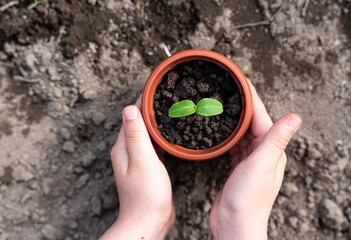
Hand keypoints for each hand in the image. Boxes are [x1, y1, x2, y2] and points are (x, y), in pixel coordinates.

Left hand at [100, 97, 174, 239]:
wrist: (148, 221)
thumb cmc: (146, 195)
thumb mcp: (143, 161)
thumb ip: (137, 135)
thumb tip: (129, 108)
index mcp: (123, 146)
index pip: (132, 114)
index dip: (143, 99)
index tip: (156, 85)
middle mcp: (127, 150)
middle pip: (138, 121)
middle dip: (150, 106)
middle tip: (168, 93)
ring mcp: (137, 159)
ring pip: (145, 132)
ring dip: (155, 120)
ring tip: (170, 107)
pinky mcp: (147, 167)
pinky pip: (152, 145)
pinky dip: (159, 135)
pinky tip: (169, 133)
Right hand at [210, 81, 301, 239]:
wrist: (234, 224)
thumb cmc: (248, 199)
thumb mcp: (262, 165)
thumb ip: (276, 140)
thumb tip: (295, 116)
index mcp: (272, 150)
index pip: (262, 116)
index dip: (252, 97)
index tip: (241, 80)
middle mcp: (264, 154)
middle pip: (252, 122)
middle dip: (242, 104)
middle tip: (230, 86)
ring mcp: (251, 161)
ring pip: (243, 133)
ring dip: (235, 118)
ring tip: (225, 103)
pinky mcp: (239, 168)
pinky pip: (235, 146)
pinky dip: (230, 136)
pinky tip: (222, 130)